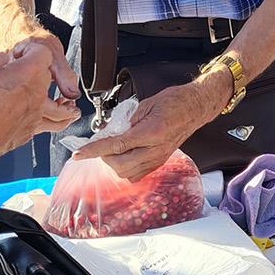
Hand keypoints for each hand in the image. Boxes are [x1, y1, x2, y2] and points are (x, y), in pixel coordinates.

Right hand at [0, 43, 80, 169]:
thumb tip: (5, 59)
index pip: (44, 54)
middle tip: (30, 74)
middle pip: (51, 78)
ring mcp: (36, 115)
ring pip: (61, 110)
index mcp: (28, 73)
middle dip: (44, 73)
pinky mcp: (30, 131)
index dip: (32, 51)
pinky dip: (52, 120)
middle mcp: (38, 93)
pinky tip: (50, 120)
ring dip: (65, 105)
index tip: (21, 55)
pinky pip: (48, 124)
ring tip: (68, 104)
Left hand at [70, 83, 216, 181]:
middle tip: (102, 145)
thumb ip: (126, 120)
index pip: (115, 145)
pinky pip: (137, 173)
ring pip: (127, 173)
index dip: (94, 150)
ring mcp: (159, 157)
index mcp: (151, 132)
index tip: (79, 154)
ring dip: (114, 163)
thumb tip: (110, 131)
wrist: (196, 107)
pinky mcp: (160, 161)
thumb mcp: (146, 104)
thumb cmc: (175, 101)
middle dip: (105, 157)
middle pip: (119, 165)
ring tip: (113, 150)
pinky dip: (126, 168)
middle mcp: (155, 149)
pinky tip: (124, 155)